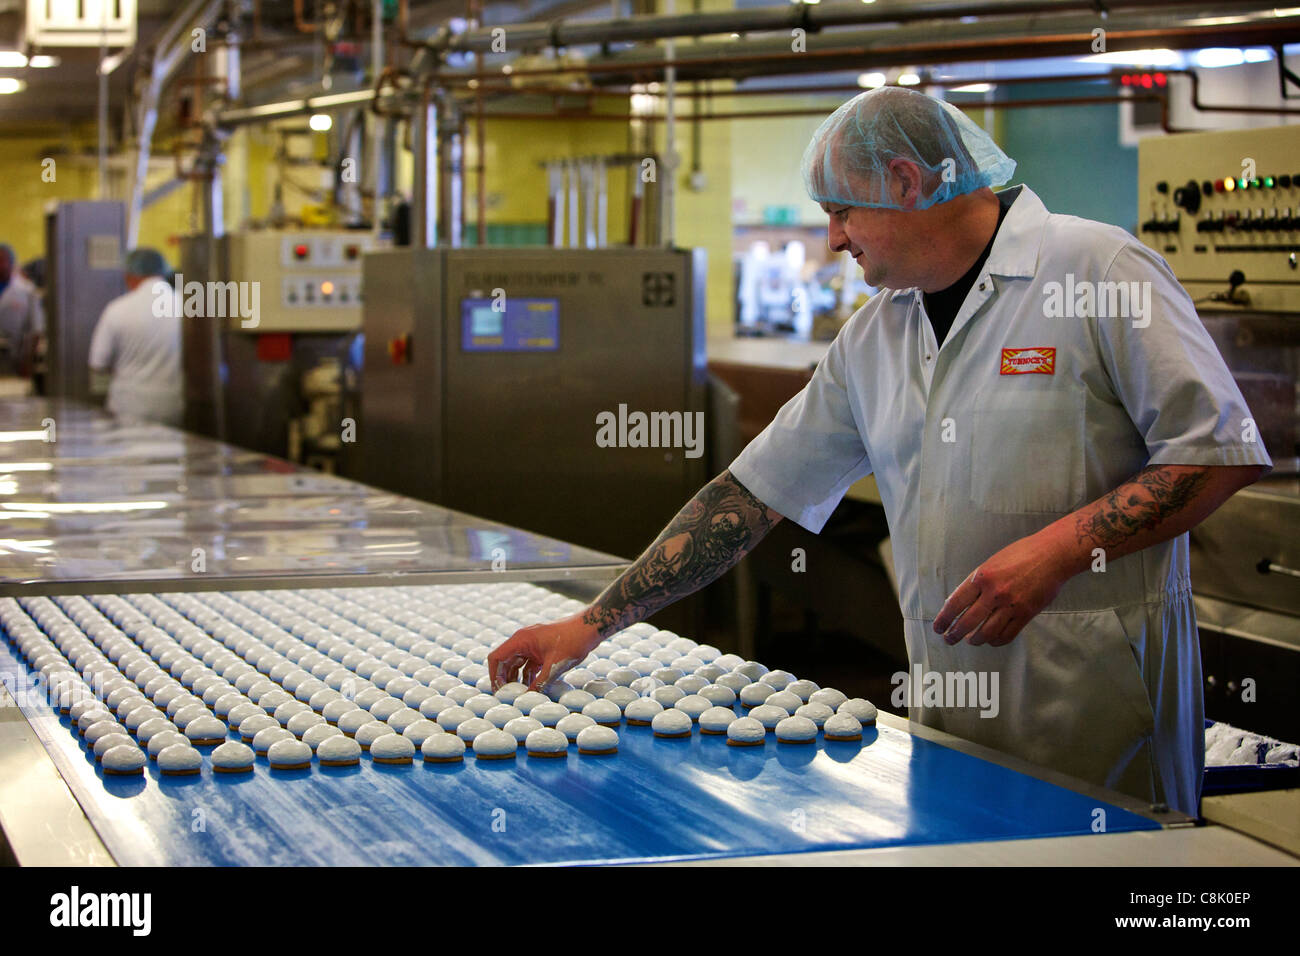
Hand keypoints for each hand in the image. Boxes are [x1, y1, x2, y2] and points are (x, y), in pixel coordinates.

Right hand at [487, 612, 601, 691]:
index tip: (499, 692)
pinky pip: (529, 664)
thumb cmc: (573, 640)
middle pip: (505, 662)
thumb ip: (540, 683)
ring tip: (520, 697)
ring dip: (517, 680)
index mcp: (521, 640)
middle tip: (508, 698)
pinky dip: (529, 676)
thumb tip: (529, 700)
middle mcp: (523, 641)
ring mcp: (532, 645)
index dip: (494, 676)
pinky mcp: (541, 649)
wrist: (591, 627)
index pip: (496, 658)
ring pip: (517, 664)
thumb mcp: (555, 665)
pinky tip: (533, 689)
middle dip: (505, 680)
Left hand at [932, 535, 1069, 646]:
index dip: (944, 619)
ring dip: (975, 640)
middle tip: (949, 639)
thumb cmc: (1021, 554)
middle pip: (967, 622)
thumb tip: (959, 603)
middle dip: (954, 634)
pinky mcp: (1026, 613)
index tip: (938, 627)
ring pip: (987, 633)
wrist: (1052, 555)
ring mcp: (1011, 604)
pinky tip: (991, 640)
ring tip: (970, 640)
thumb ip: (976, 582)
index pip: (955, 603)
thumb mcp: (991, 563)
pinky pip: (1007, 635)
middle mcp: (995, 592)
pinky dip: (996, 641)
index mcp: (982, 576)